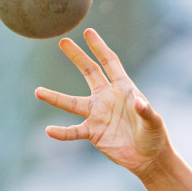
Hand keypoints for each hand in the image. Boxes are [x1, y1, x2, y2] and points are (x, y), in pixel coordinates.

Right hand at [35, 28, 169, 177]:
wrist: (148, 158)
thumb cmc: (153, 136)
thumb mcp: (153, 122)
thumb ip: (146, 111)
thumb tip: (138, 101)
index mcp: (123, 89)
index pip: (109, 63)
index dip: (99, 48)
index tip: (88, 32)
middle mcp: (107, 97)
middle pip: (89, 73)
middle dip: (77, 57)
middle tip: (63, 42)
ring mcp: (98, 114)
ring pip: (72, 103)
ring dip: (55, 97)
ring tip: (37, 91)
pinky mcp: (93, 132)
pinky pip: (74, 132)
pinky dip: (62, 132)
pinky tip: (49, 131)